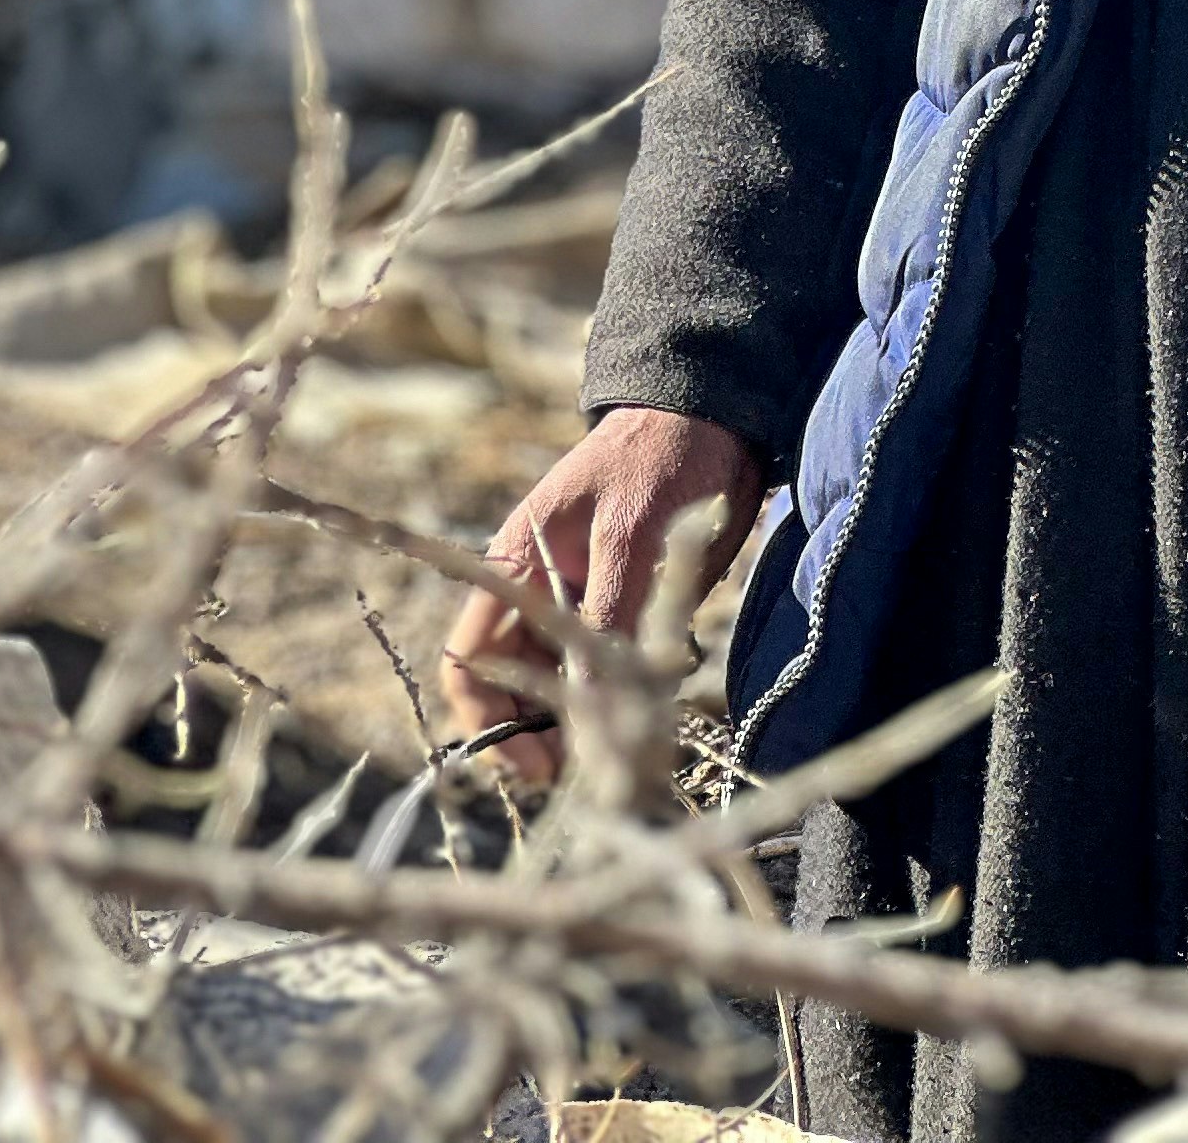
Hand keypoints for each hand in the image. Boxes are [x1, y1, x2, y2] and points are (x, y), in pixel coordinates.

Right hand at [441, 406, 767, 785]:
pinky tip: (654, 710)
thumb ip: (605, 617)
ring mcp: (579, 598)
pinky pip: (605, 667)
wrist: (716, 416)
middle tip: (595, 772)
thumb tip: (584, 708)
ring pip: (561, 684)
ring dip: (584, 722)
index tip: (539, 763)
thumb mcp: (632, 538)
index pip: (470, 662)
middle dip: (541, 735)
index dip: (491, 723)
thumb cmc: (663, 460)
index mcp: (515, 564)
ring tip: (631, 749)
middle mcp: (537, 590)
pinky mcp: (622, 605)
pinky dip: (620, 696)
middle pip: (513, 686)